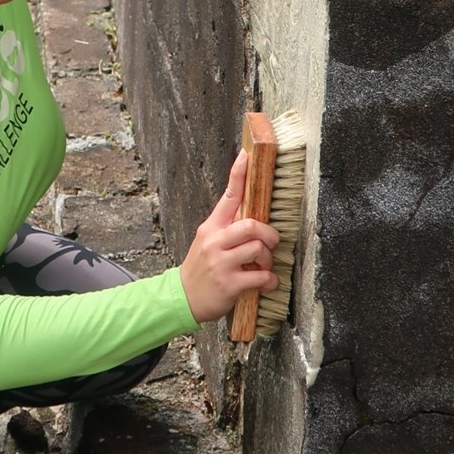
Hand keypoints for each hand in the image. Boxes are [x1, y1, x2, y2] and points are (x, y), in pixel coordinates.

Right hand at [179, 150, 279, 324]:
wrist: (182, 297)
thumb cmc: (201, 268)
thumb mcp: (207, 242)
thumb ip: (227, 229)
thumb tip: (254, 217)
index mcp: (211, 227)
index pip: (228, 196)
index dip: (239, 174)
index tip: (247, 156)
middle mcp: (214, 242)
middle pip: (251, 225)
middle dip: (268, 233)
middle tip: (271, 242)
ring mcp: (220, 263)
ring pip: (257, 249)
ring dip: (268, 259)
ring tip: (263, 267)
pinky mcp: (228, 283)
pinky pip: (260, 277)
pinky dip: (269, 280)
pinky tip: (267, 283)